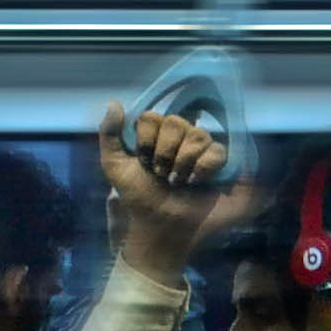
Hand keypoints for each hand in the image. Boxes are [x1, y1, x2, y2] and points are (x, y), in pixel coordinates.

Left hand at [97, 101, 232, 279]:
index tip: (143, 162)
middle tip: (162, 175)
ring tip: (179, 182)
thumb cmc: (139, 199)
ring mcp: (202, 149)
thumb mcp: (115, 167)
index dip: (147, 139)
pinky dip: (204, 168)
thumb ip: (108, 134)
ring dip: (183, 163)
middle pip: (177, 122)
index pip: (153, 116)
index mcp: (155, 135)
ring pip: (198, 134)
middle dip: (165, 153)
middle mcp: (179, 137)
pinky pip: (217, 150)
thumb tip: (115, 102)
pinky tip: (197, 182)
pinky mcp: (222, 163)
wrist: (162, 227)